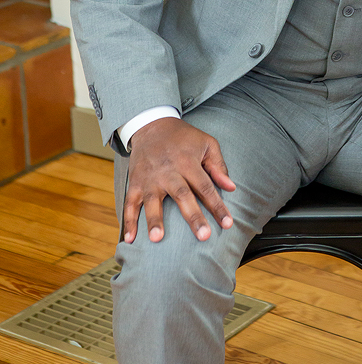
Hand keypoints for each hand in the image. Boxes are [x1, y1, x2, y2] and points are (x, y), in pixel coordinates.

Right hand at [123, 118, 234, 243]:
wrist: (152, 125)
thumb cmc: (184, 137)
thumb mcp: (206, 143)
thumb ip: (218, 166)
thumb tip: (231, 188)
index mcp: (188, 162)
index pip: (205, 187)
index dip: (217, 205)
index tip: (227, 224)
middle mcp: (168, 171)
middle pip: (182, 196)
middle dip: (193, 216)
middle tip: (203, 236)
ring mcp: (149, 178)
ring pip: (152, 201)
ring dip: (154, 220)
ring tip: (157, 239)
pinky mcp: (134, 182)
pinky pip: (130, 203)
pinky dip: (129, 221)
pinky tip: (130, 239)